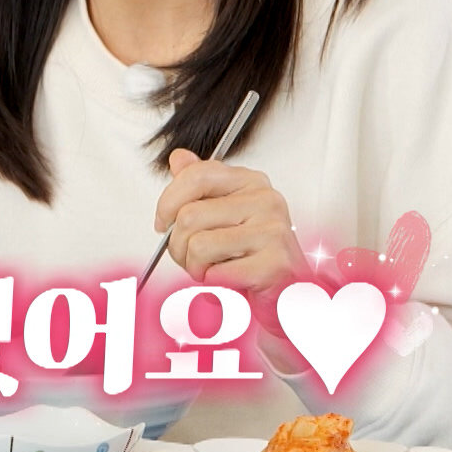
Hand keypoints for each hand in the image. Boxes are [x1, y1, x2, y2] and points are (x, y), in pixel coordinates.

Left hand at [154, 149, 307, 301]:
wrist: (287, 293)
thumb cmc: (252, 255)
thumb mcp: (223, 214)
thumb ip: (200, 186)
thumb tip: (179, 158)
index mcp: (251, 182)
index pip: (196, 175)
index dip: (168, 202)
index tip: (164, 222)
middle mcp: (265, 201)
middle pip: (189, 215)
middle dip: (178, 246)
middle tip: (192, 258)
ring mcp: (272, 231)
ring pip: (198, 245)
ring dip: (195, 267)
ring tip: (212, 270)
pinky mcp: (273, 264)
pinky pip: (217, 273)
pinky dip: (213, 284)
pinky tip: (228, 282)